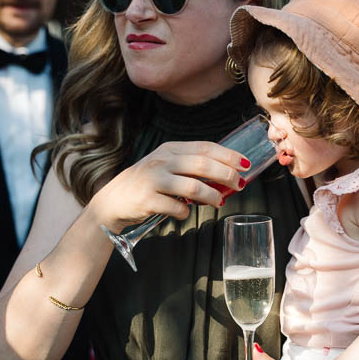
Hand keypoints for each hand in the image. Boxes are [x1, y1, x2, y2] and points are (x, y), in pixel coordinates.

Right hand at [88, 141, 248, 231]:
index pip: (204, 147)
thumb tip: (225, 174)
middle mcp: (162, 160)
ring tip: (219, 202)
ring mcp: (153, 179)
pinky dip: (186, 211)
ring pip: (193, 186)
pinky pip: (177, 207)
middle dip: (226, 175)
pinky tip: (186, 212)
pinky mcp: (147, 200)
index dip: (227, 155)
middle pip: (202, 164)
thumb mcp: (166, 166)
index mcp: (170, 149)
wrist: (113, 201)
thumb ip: (189, 166)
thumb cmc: (147, 183)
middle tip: (239, 185)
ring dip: (212, 196)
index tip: (244, 164)